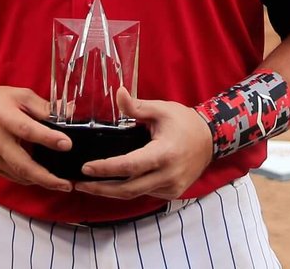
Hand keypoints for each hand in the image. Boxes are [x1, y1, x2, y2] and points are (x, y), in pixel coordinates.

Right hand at [0, 82, 72, 192]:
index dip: (48, 139)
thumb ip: (44, 106)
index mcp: (4, 118)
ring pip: (18, 175)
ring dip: (40, 181)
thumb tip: (70, 112)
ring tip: (61, 184)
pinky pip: (12, 176)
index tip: (67, 145)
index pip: (28, 130)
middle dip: (46, 178)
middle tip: (67, 184)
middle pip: (22, 164)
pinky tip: (41, 177)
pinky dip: (28, 178)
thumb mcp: (20, 96)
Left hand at [73, 89, 212, 201]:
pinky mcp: (172, 193)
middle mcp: (168, 175)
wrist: (210, 139)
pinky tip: (113, 185)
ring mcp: (171, 187)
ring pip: (135, 195)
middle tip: (79, 183)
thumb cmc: (184, 121)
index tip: (86, 168)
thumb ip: (136, 106)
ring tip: (89, 186)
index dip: (105, 169)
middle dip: (101, 189)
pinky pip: (145, 194)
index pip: (129, 166)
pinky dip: (128, 190)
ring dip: (111, 192)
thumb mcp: (161, 109)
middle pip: (128, 189)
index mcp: (164, 153)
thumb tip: (118, 93)